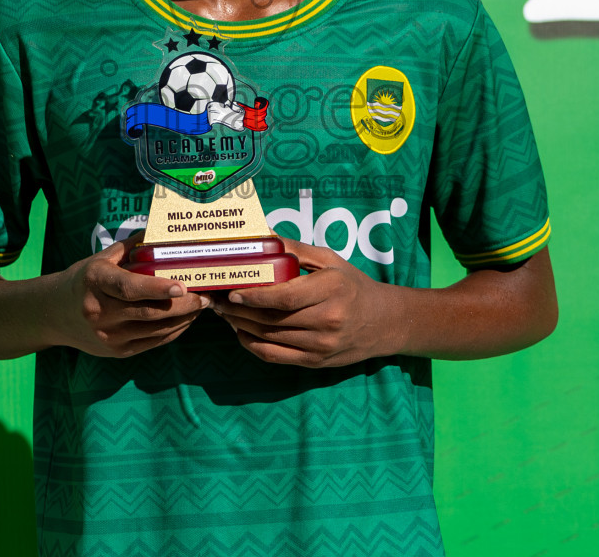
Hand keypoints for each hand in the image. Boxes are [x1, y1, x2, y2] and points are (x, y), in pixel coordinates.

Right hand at [58, 238, 209, 357]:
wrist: (55, 314)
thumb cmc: (85, 279)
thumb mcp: (102, 258)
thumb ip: (131, 247)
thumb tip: (163, 230)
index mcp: (96, 281)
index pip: (129, 287)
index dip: (157, 288)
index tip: (182, 286)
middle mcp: (100, 311)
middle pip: (149, 312)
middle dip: (183, 306)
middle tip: (206, 296)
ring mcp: (108, 335)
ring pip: (155, 330)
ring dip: (184, 319)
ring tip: (202, 306)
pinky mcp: (116, 351)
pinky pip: (153, 343)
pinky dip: (173, 331)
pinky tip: (186, 319)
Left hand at [210, 239, 399, 367]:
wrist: (382, 322)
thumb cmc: (352, 285)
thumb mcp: (330, 260)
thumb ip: (295, 250)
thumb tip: (262, 236)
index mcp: (332, 289)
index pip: (285, 297)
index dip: (255, 296)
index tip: (232, 291)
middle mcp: (328, 320)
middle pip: (273, 318)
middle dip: (239, 310)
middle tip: (216, 300)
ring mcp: (322, 345)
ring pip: (270, 337)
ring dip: (241, 325)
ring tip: (223, 313)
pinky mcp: (315, 362)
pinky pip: (275, 356)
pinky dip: (252, 345)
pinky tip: (240, 331)